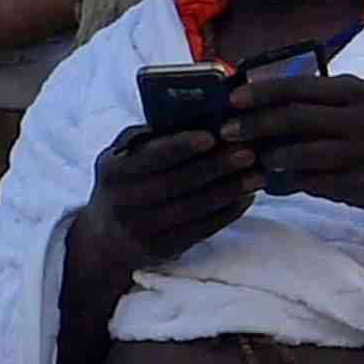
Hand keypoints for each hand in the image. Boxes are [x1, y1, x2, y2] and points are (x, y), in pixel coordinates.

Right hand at [73, 119, 257, 277]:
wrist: (106, 240)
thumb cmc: (125, 183)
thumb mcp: (122, 159)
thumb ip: (148, 138)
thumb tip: (191, 114)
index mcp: (112, 171)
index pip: (149, 156)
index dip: (180, 146)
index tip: (211, 136)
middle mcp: (122, 201)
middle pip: (178, 183)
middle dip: (217, 166)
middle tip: (250, 152)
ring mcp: (141, 229)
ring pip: (194, 208)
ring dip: (231, 190)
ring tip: (258, 174)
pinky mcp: (162, 249)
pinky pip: (202, 229)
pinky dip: (228, 212)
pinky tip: (247, 197)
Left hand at [224, 72, 363, 218]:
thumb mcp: (358, 104)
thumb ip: (320, 98)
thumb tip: (260, 95)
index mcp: (358, 93)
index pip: (300, 88)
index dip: (262, 93)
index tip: (233, 99)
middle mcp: (363, 119)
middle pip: (294, 118)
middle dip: (254, 124)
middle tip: (227, 131)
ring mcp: (363, 152)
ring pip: (298, 154)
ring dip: (268, 157)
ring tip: (252, 159)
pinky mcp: (360, 181)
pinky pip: (310, 181)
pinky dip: (285, 181)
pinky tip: (272, 180)